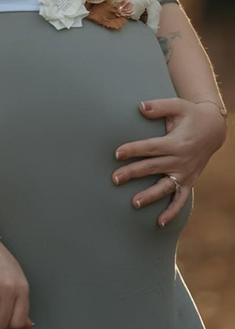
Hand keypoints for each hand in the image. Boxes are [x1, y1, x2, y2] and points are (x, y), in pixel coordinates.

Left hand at [113, 98, 226, 226]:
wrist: (213, 129)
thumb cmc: (191, 115)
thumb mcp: (177, 105)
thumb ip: (158, 106)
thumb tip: (140, 107)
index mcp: (176, 142)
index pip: (151, 148)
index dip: (133, 150)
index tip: (117, 153)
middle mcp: (181, 160)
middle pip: (153, 168)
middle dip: (133, 173)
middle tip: (114, 179)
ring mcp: (185, 173)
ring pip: (165, 187)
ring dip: (150, 196)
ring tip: (134, 203)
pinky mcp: (188, 181)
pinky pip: (181, 199)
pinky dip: (172, 212)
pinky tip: (160, 223)